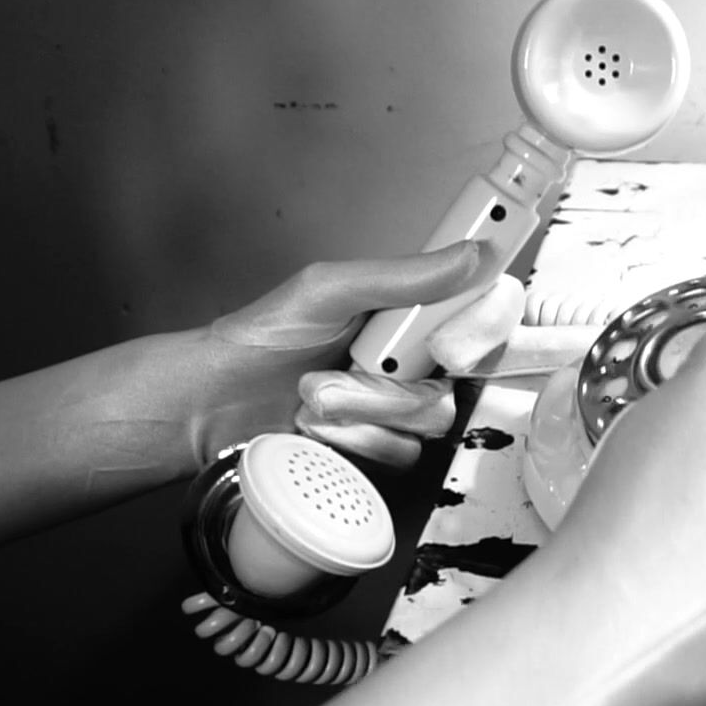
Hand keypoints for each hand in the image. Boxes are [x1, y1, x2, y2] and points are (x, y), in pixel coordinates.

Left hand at [187, 241, 509, 466]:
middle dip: (399, 375)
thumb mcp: (329, 290)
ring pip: (433, 416)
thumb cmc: (262, 338)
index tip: (448, 344)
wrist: (215, 403)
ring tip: (317, 390)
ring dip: (366, 406)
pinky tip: (320, 424)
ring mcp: (403, 403)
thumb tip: (472, 253)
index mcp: (412, 305)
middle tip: (359, 360)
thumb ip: (404, 276)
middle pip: (468, 372)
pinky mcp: (386, 446)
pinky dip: (354, 439)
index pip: (489, 308)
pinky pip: (404, 452)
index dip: (485, 327)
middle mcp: (417, 354)